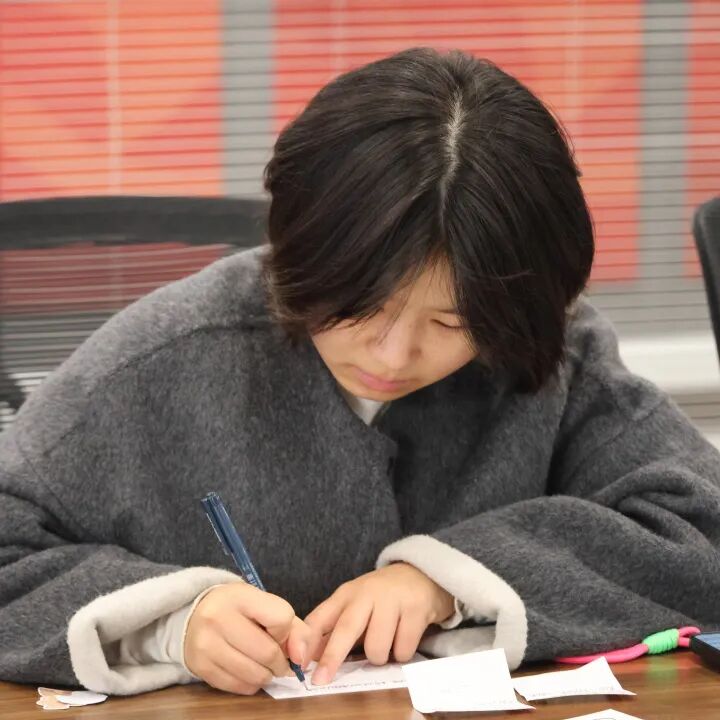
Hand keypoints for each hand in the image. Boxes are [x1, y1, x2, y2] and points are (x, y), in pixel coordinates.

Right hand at [184, 582, 315, 694]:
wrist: (194, 614)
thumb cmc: (238, 609)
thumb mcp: (264, 605)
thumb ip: (293, 627)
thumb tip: (301, 658)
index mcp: (240, 596)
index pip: (281, 619)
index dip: (286, 632)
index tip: (279, 633)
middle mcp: (219, 617)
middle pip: (268, 652)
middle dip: (281, 663)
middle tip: (280, 662)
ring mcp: (206, 643)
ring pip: (254, 674)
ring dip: (267, 675)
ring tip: (264, 667)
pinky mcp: (200, 666)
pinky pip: (238, 687)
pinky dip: (251, 684)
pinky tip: (248, 671)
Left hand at [304, 562, 454, 684]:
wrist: (421, 574)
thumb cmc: (381, 597)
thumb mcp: (354, 606)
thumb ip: (332, 629)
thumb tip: (307, 656)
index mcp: (346, 594)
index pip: (320, 617)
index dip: (306, 641)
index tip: (296, 663)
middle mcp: (367, 593)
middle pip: (346, 628)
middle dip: (332, 657)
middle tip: (321, 680)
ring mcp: (392, 599)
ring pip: (377, 647)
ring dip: (379, 657)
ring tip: (386, 643)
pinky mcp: (416, 608)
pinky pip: (403, 650)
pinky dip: (402, 653)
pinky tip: (404, 637)